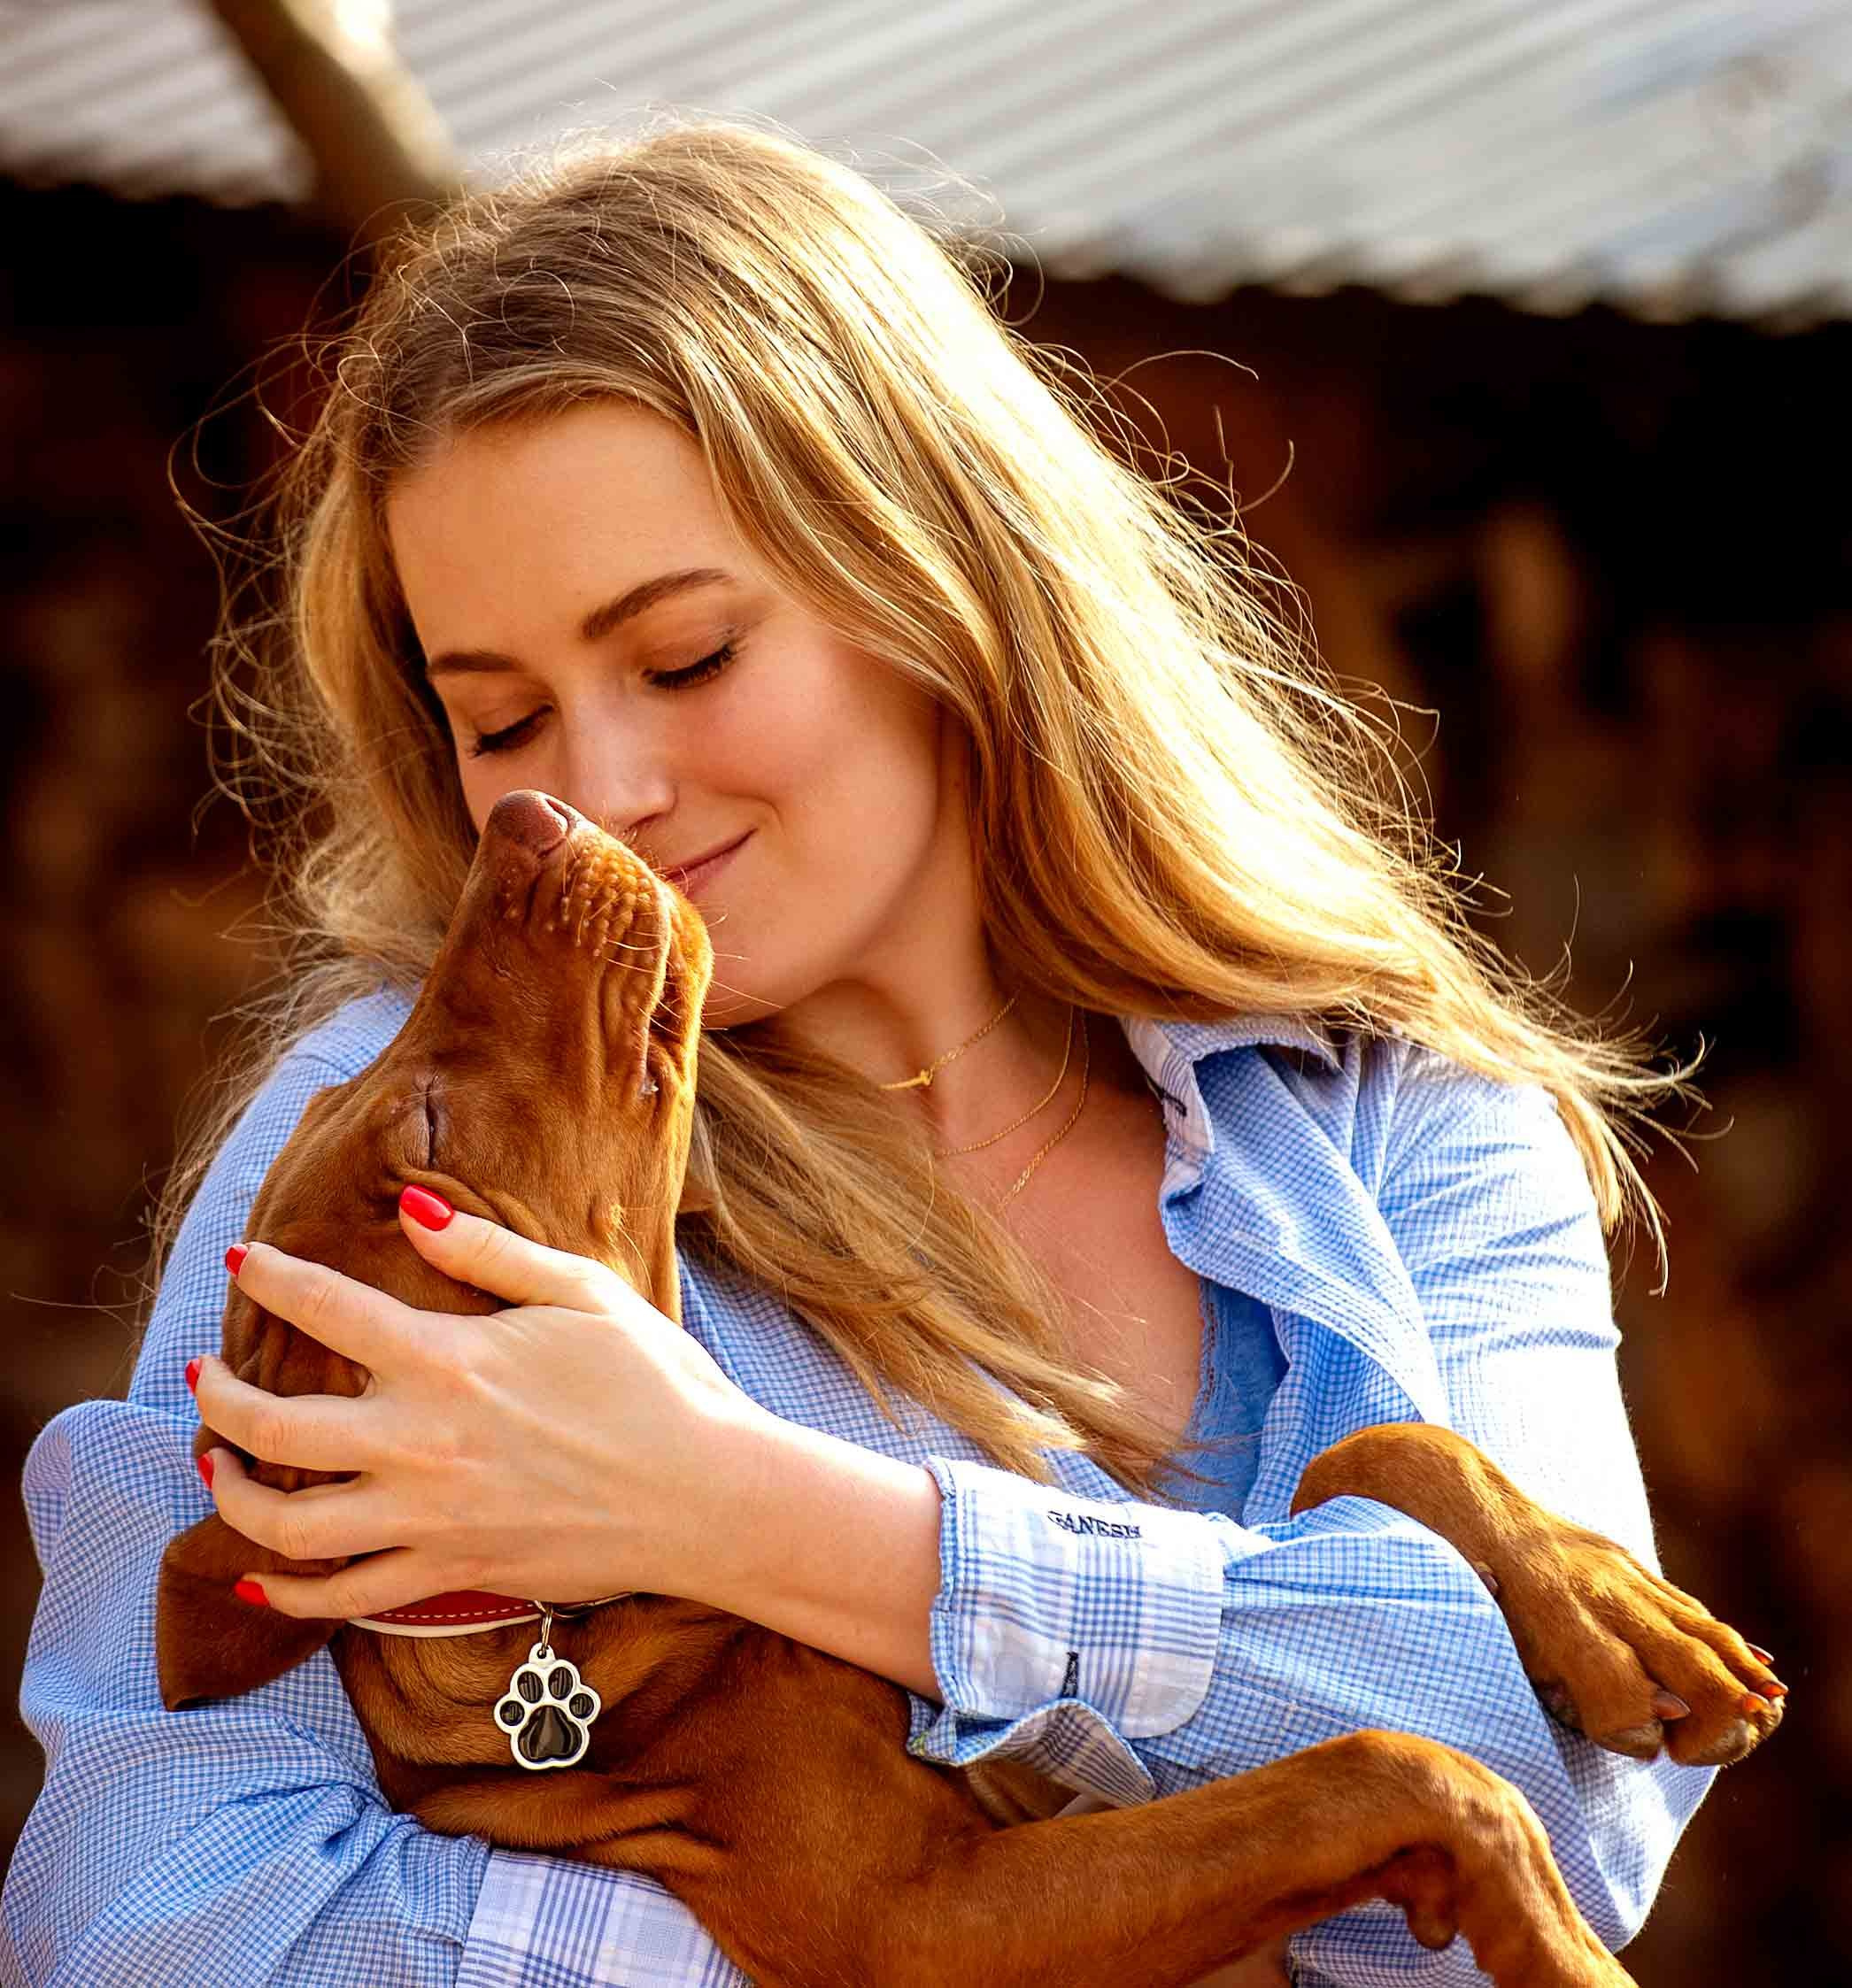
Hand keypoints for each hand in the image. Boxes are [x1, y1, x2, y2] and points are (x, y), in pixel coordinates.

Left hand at [191, 1192, 768, 1619]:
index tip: (241, 1258)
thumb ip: (489, 1252)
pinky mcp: (450, 1573)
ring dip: (230, 1495)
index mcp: (450, 1361)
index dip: (270, 1277)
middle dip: (218, 1397)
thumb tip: (412, 1212)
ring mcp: (430, 1518)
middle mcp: (420, 1444)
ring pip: (287, 1526)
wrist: (708, 1494)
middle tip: (204, 1375)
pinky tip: (256, 1573)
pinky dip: (285, 1592)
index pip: (325, 1309)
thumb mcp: (582, 1293)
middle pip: (272, 1428)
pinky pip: (341, 1597)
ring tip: (215, 1465)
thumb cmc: (658, 1384)